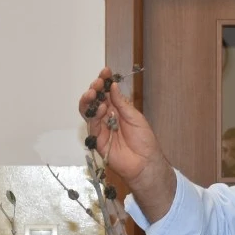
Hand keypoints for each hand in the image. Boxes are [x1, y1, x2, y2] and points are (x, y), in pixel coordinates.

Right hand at [79, 68, 170, 193]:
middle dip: (95, 89)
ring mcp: (101, 128)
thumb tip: (112, 86)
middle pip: (96, 100)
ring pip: (89, 111)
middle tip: (97, 83)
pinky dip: (94, 115)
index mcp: (118, 110)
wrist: (145, 162)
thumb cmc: (144, 140)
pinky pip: (92, 125)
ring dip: (89, 100)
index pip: (107, 93)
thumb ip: (122, 103)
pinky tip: (100, 107)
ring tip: (93, 92)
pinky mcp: (97, 140)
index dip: (105, 82)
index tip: (105, 72)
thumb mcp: (135, 117)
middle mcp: (107, 117)